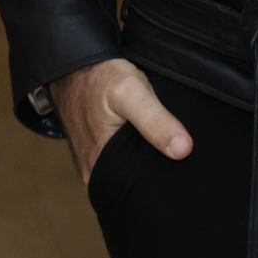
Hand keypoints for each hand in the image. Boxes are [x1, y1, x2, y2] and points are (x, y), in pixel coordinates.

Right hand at [52, 57, 192, 184]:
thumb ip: (156, 121)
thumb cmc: (98, 77)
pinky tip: (152, 144)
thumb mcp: (131, 93)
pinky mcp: (97, 149)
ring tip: (171, 156)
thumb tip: (183, 150)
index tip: (185, 181)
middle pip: (133, 185)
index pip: (137, 194)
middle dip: (156, 178)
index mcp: (100, 170)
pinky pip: (121, 160)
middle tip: (184, 168)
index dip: (162, 188)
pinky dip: (136, 154)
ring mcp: (93, 161)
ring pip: (128, 172)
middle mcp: (94, 172)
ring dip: (146, 164)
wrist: (71, 63)